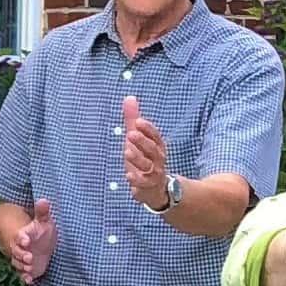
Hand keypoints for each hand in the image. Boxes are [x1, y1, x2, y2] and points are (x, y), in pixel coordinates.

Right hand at [0, 196, 56, 281]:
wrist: (38, 244)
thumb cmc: (41, 232)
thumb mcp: (43, 221)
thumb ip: (42, 212)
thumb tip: (43, 200)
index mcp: (24, 235)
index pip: (20, 237)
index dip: (22, 239)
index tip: (26, 241)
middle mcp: (20, 248)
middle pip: (17, 252)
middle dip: (22, 255)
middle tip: (29, 258)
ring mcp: (22, 259)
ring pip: (18, 263)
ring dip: (23, 266)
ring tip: (30, 268)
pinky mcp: (26, 268)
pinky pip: (22, 273)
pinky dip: (25, 277)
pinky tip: (29, 280)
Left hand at [120, 94, 172, 210]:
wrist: (156, 189)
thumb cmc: (144, 159)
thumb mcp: (137, 139)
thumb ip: (132, 120)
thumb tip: (129, 97)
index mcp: (157, 146)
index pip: (155, 136)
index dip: (148, 129)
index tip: (138, 121)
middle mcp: (158, 159)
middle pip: (153, 149)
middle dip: (143, 141)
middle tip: (131, 134)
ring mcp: (154, 174)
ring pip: (148, 166)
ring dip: (138, 159)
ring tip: (127, 151)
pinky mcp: (147, 187)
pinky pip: (143, 184)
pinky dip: (137, 180)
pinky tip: (128, 175)